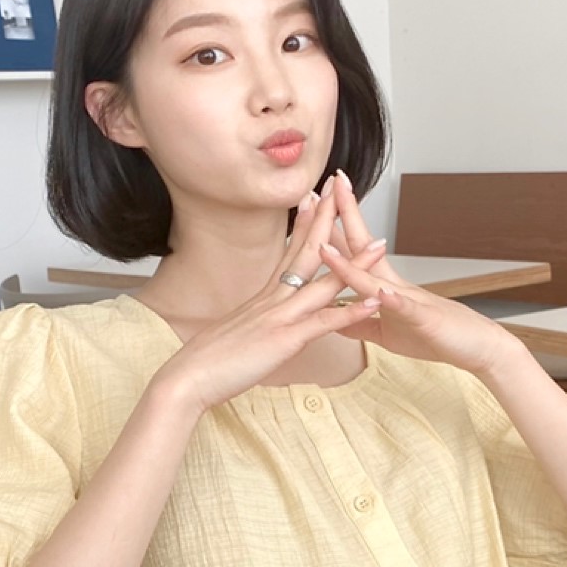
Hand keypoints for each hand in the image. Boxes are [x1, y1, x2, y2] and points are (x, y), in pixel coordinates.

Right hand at [156, 179, 388, 413]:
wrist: (186, 378)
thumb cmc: (208, 362)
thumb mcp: (236, 333)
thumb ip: (253, 322)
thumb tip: (259, 320)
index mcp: (264, 298)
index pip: (289, 252)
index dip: (305, 224)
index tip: (314, 197)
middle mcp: (273, 300)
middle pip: (308, 253)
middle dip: (327, 220)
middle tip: (342, 189)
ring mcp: (280, 317)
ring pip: (324, 284)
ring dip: (355, 264)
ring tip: (381, 243)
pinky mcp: (285, 340)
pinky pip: (324, 323)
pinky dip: (351, 311)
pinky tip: (374, 301)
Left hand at [318, 171, 519, 378]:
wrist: (481, 348)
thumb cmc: (437, 337)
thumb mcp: (389, 334)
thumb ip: (361, 324)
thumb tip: (333, 318)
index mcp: (385, 286)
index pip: (355, 250)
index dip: (335, 226)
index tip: (316, 201)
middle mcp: (395, 285)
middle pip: (364, 247)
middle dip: (345, 215)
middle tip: (328, 184)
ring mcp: (411, 301)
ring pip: (376, 278)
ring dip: (351, 262)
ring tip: (326, 245)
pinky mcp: (425, 321)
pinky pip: (406, 309)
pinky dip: (392, 301)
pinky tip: (380, 293)